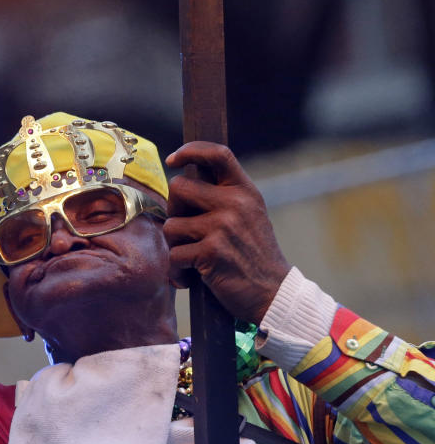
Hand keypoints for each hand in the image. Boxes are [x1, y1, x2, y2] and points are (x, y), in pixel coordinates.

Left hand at [163, 142, 289, 324]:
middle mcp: (235, 203)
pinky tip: (191, 277)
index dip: (192, 150)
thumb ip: (223, 197)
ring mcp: (223, 226)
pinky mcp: (211, 251)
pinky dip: (177, 270)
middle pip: (178, 187)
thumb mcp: (249, 215)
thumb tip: (183, 182)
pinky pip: (174, 254)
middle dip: (174, 210)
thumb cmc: (253, 255)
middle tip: (185, 231)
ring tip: (192, 258)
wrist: (273, 293)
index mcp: (245, 191)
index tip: (174, 159)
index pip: (218, 154)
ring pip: (171, 225)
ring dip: (175, 245)